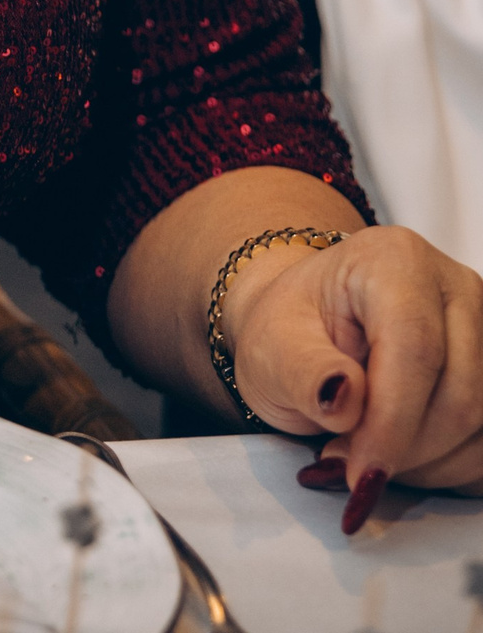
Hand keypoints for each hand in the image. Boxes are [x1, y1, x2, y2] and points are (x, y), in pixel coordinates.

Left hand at [227, 224, 482, 523]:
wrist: (313, 331)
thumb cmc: (292, 332)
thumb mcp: (272, 347)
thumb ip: (304, 372)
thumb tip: (340, 396)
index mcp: (395, 261)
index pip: (416, 347)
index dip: (393, 421)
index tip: (361, 473)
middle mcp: (454, 287)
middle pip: (460, 393)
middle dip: (405, 449)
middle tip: (347, 462)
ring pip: (481, 424)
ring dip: (425, 463)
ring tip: (365, 451)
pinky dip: (446, 467)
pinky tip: (400, 455)